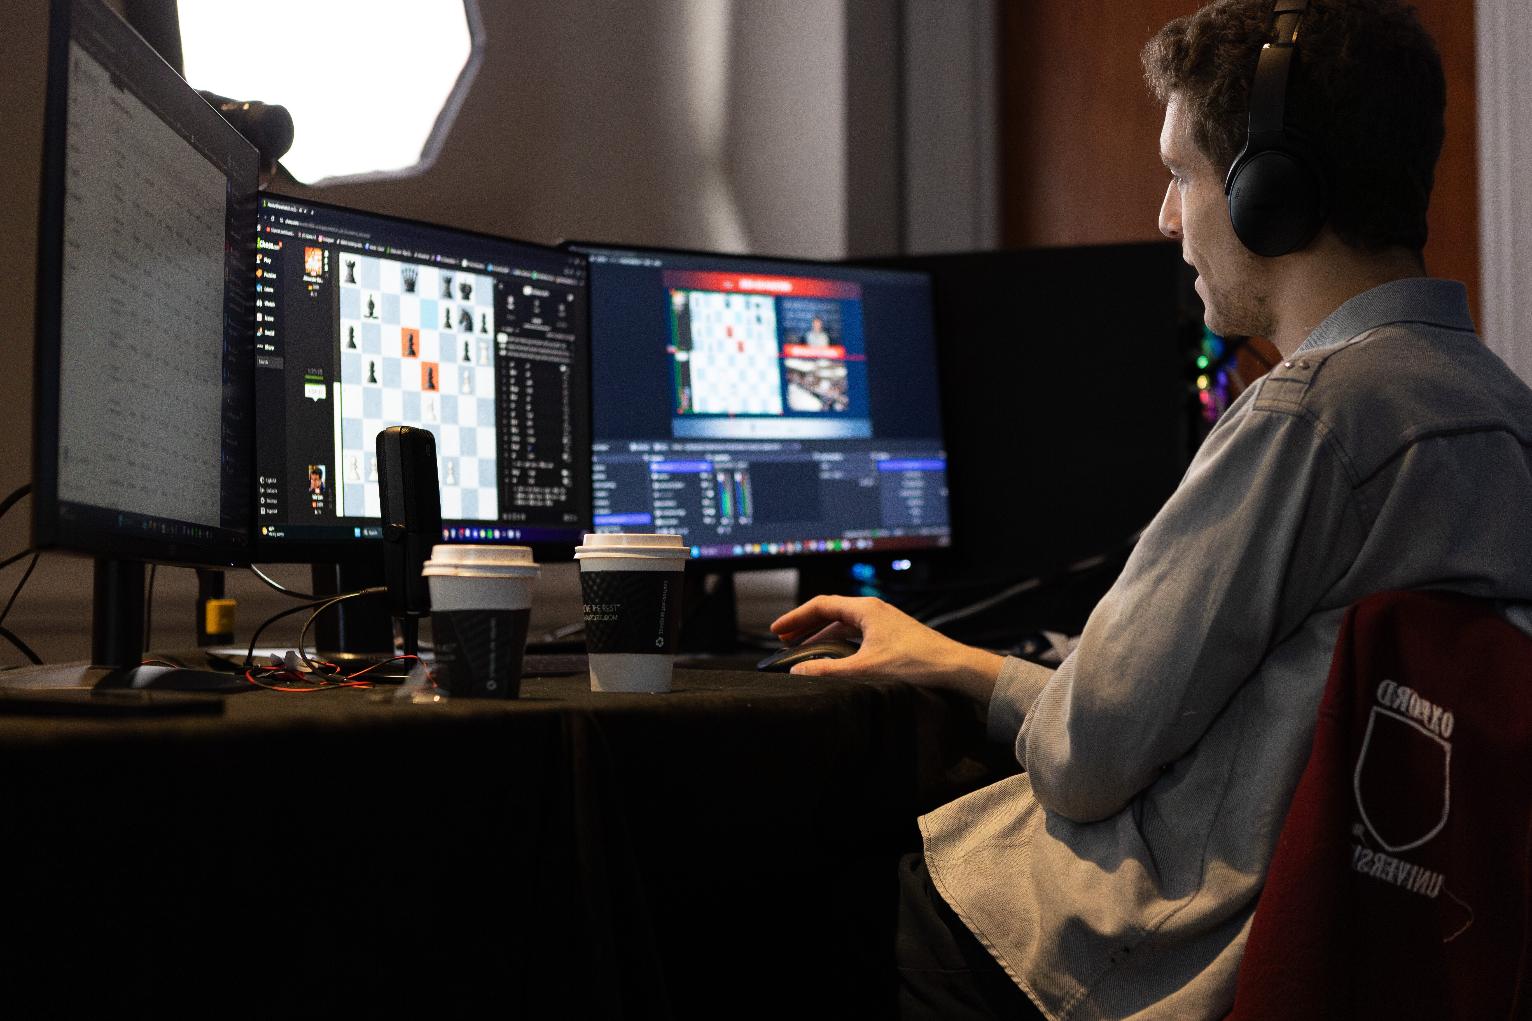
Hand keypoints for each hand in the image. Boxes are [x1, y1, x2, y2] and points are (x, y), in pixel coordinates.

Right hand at [769, 595, 1003, 702]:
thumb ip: (828, 670)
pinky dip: (838, 643)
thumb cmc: (916, 663)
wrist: (955, 668)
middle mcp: (874, 610)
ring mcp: (884, 622)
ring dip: (821, 636)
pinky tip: (833, 658)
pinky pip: (856, 634)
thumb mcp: (866, 669)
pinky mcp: (892, 636)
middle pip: (830, 612)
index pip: (820, 605)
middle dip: (805, 626)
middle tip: (784, 640)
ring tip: (803, 650)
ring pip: (844, 624)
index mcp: (866, 609)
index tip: (777, 631)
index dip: (795, 617)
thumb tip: (798, 671)